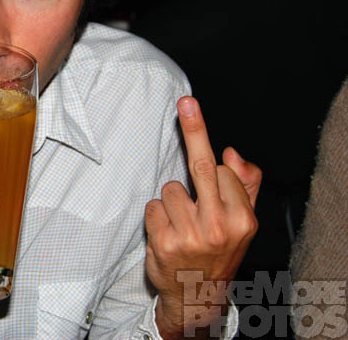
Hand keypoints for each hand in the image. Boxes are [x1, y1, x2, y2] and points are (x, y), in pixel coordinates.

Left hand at [145, 96, 261, 338]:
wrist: (198, 294)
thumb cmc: (219, 250)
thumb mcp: (243, 222)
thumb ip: (244, 185)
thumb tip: (232, 152)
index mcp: (243, 219)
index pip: (221, 170)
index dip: (212, 167)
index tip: (193, 111)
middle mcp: (219, 227)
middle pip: (203, 166)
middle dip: (195, 130)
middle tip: (186, 102)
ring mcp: (190, 236)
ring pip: (170, 189)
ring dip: (171, 201)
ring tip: (182, 224)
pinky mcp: (163, 243)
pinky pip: (152, 207)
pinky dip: (156, 216)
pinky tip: (167, 233)